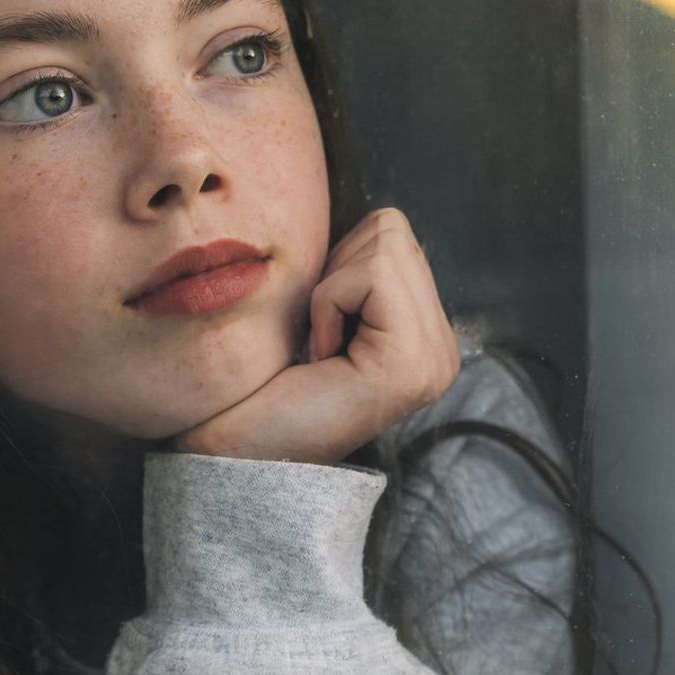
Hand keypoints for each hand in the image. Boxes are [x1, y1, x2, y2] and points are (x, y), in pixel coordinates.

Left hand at [171, 207, 461, 463]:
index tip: (318, 329)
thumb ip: (355, 269)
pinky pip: (373, 273)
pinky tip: (321, 356)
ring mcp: (435, 360)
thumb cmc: (256, 387)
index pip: (393, 233)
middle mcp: (444, 352)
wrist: (230, 456)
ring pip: (387, 243)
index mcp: (426, 339)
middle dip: (338, 271)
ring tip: (321, 348)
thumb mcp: (317, 311)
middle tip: (320, 339)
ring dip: (332, 288)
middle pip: (393, 229)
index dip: (337, 264)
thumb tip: (374, 219)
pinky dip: (329, 301)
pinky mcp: (414, 364)